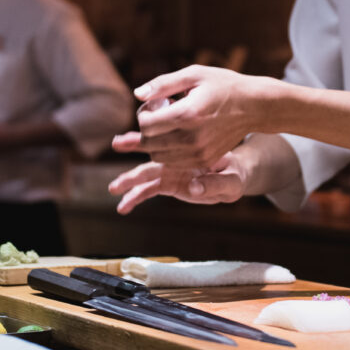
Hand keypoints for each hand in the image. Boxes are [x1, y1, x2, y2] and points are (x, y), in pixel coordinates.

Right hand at [108, 152, 244, 213]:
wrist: (234, 174)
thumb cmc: (235, 173)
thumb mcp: (232, 180)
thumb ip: (216, 183)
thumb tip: (194, 189)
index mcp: (190, 151)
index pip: (170, 145)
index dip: (155, 142)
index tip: (143, 142)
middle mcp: (176, 158)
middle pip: (152, 155)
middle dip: (135, 150)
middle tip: (117, 146)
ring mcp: (171, 170)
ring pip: (146, 173)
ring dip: (129, 180)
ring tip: (113, 188)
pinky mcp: (169, 183)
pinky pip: (149, 190)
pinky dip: (135, 197)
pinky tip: (123, 207)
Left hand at [112, 65, 279, 167]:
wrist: (253, 106)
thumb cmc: (222, 85)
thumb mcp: (194, 74)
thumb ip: (162, 84)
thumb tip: (137, 94)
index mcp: (187, 113)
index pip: (146, 124)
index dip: (143, 114)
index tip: (154, 105)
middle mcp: (192, 137)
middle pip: (149, 143)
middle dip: (146, 130)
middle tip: (159, 115)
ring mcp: (199, 152)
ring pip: (158, 156)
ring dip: (155, 143)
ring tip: (169, 126)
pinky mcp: (205, 160)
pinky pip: (173, 163)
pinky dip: (168, 152)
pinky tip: (178, 136)